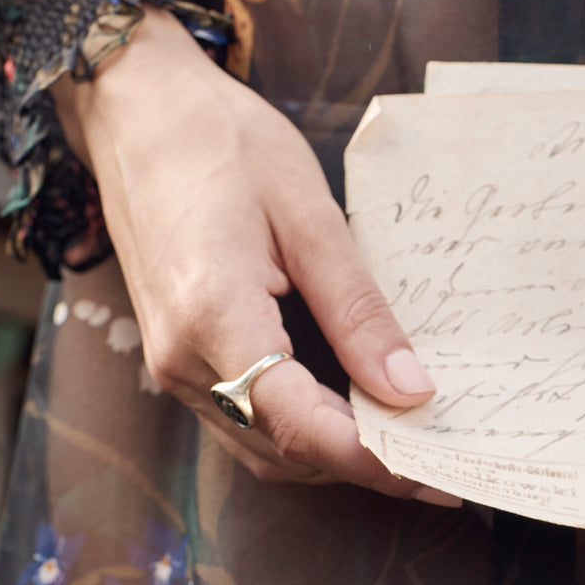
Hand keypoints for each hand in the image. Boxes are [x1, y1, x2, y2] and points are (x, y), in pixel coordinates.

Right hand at [52, 7, 456, 502]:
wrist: (134, 112)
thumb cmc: (223, 143)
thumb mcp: (310, 214)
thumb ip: (359, 311)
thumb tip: (411, 390)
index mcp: (215, 315)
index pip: (302, 425)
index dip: (375, 461)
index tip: (441, 472)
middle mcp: (184, 359)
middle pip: (288, 451)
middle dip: (370, 467)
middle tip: (450, 462)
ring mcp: (173, 366)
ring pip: (267, 450)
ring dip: (339, 458)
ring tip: (416, 446)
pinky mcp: (179, 360)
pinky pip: (248, 423)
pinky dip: (306, 433)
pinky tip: (358, 417)